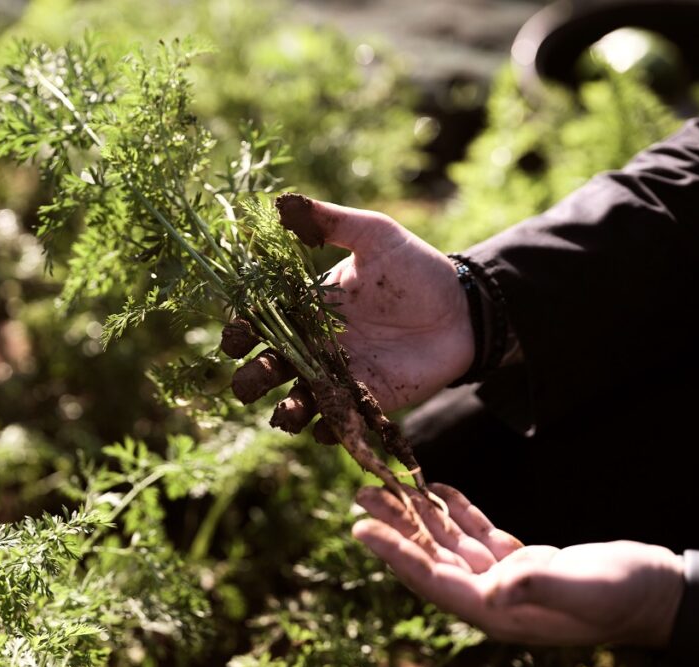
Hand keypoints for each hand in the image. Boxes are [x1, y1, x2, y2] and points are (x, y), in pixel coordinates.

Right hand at [224, 195, 473, 426]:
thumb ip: (331, 222)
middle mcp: (311, 347)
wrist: (461, 308)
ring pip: (295, 403)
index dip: (240, 333)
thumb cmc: (415, 267)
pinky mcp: (363, 402)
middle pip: (266, 370)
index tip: (237, 336)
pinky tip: (330, 425)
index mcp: (304, 309)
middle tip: (257, 377)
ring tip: (289, 412)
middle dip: (252, 379)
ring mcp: (335, 377)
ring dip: (285, 412)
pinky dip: (328, 430)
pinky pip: (336, 424)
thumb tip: (282, 203)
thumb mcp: (373, 235)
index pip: (258, 325)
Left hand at [352, 484, 684, 646]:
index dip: (394, 553)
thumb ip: (539, 587)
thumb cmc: (623, 595)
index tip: (360, 528)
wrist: (657, 594)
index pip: (431, 579)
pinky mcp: (520, 561)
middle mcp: (491, 596)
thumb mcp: (584, 589)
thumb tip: (495, 590)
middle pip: (430, 557)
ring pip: (448, 542)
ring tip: (385, 485)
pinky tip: (436, 490)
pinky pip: (476, 534)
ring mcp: (504, 578)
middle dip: (395, 526)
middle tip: (361, 495)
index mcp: (495, 611)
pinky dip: (456, 511)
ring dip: (417, 514)